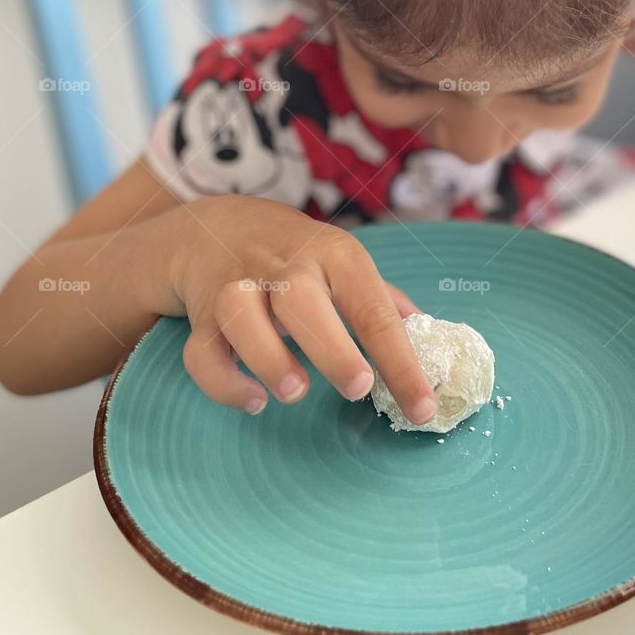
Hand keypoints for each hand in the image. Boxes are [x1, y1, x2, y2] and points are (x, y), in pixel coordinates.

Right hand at [167, 195, 436, 422]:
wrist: (220, 227)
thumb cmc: (300, 256)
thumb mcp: (346, 263)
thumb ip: (385, 303)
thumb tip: (432, 341)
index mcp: (334, 256)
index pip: (372, 308)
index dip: (401, 361)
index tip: (422, 407)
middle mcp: (285, 267)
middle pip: (301, 299)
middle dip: (331, 346)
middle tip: (358, 386)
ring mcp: (239, 288)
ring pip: (241, 314)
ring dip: (268, 357)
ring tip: (295, 392)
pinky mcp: (204, 317)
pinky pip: (202, 352)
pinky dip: (224, 382)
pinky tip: (254, 400)